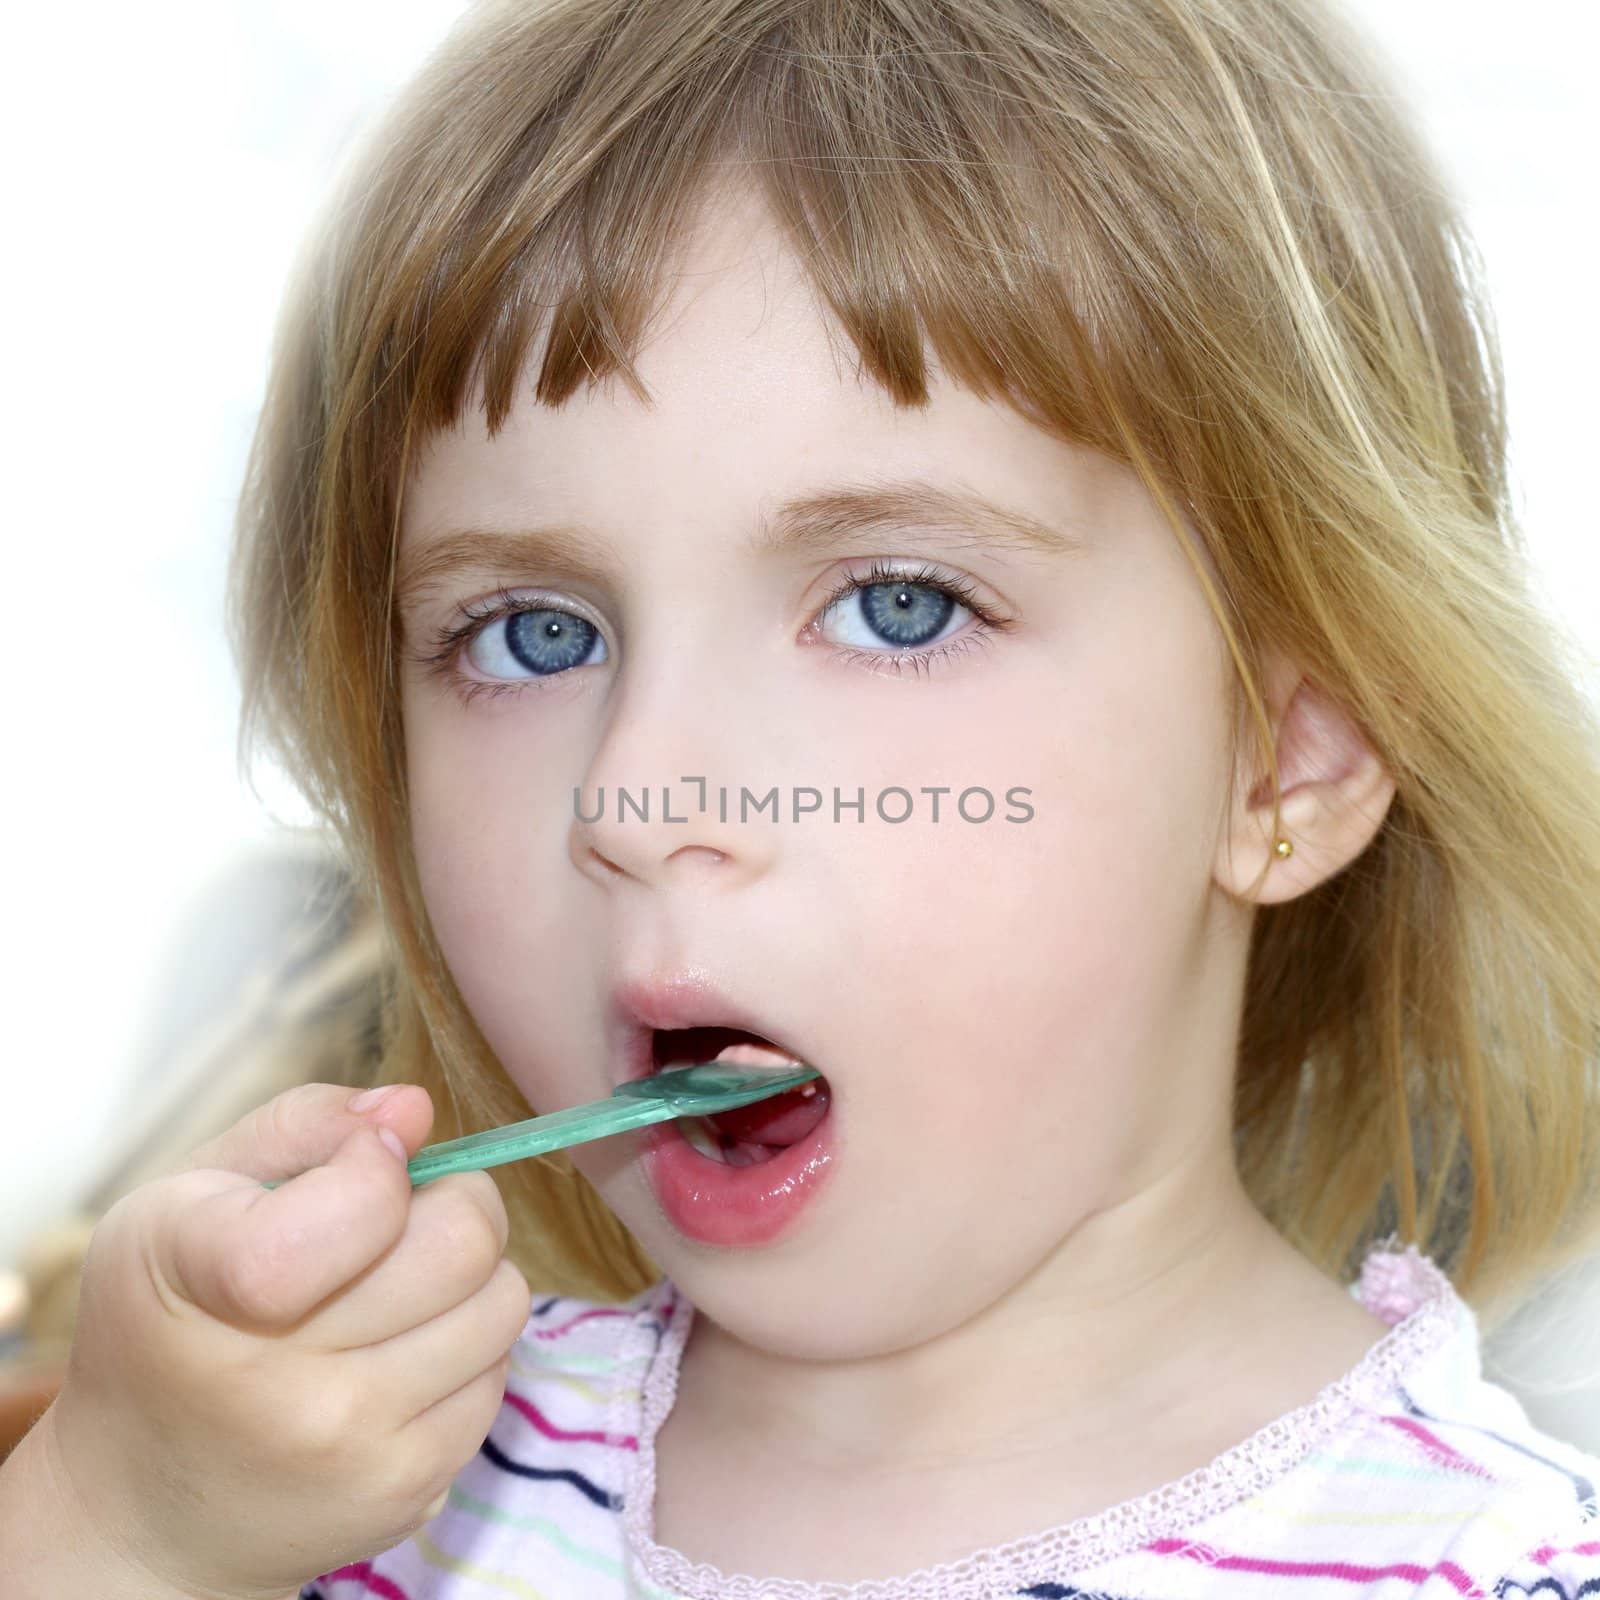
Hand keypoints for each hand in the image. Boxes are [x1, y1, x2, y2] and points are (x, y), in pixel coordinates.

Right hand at [40, 1082, 531, 1599]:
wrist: (145, 1507)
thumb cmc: (173, 1318)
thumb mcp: (193, 1196)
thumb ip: (304, 1126)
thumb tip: (415, 1109)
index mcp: (200, 1273)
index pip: (359, 1206)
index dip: (383, 1166)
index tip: (363, 1163)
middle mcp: (275, 1381)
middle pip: (462, 1241)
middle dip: (453, 1202)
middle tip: (404, 1219)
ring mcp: (347, 1445)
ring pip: (502, 1303)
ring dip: (471, 1280)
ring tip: (401, 1292)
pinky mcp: (406, 1488)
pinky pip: (498, 1374)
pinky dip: (465, 1351)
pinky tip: (397, 1359)